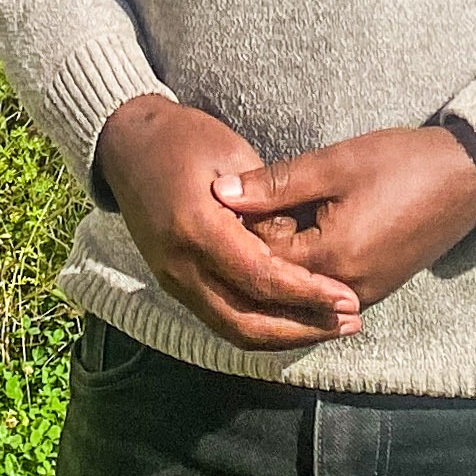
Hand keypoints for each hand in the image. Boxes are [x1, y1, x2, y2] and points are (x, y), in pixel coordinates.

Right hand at [92, 95, 362, 349]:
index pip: (260, 277)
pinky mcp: (174, 284)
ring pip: (233, 330)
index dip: (307, 292)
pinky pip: (220, 320)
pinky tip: (295, 320)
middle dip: (301, 328)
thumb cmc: (185, 139)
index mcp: (197, 228)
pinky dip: (260, 327)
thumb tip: (301, 247)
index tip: (346, 297)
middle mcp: (180, 266)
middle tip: (348, 323)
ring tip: (330, 327)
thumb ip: (267, 205)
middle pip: (247, 321)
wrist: (127, 145)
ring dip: (284, 336)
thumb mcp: (234, 155)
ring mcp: (172, 280)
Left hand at [219, 126, 475, 310]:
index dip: (242, 227)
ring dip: (284, 257)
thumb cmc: (403, 163)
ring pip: (301, 287)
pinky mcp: (376, 289)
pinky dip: (308, 266)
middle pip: (278, 279)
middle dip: (259, 245)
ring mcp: (363, 295)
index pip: (260, 258)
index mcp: (331, 258)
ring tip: (276, 216)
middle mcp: (345, 290)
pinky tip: (305, 231)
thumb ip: (276, 182)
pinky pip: (325, 287)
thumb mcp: (335, 163)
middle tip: (250, 205)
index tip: (235, 196)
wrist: (468, 178)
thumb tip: (220, 193)